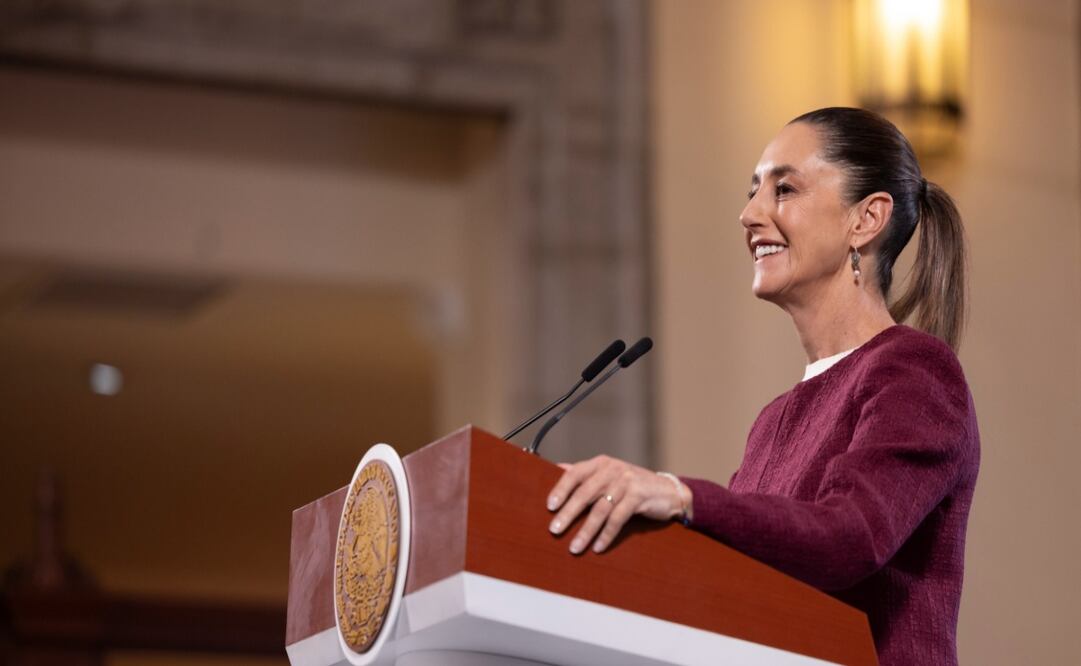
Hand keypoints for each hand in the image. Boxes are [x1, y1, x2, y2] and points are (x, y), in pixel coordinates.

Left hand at [546, 454, 690, 554]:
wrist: (668, 492)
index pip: (575, 473)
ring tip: (575, 547)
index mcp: (601, 464)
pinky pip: (618, 519)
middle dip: (568, 513)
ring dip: (586, 531)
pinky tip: (598, 547)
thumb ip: (587, 475)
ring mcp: (626, 482)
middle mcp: (612, 470)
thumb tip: (558, 469)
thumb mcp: (610, 476)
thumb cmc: (633, 486)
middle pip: (585, 493)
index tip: (549, 506)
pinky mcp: (639, 497)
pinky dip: (606, 535)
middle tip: (555, 530)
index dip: (561, 489)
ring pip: (601, 509)